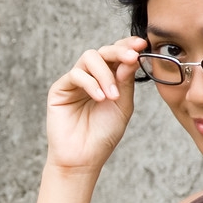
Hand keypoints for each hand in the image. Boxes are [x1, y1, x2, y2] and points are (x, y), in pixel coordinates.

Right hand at [45, 36, 145, 171]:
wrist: (84, 158)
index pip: (117, 55)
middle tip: (131, 58)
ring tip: (112, 96)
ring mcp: (75, 81)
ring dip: (105, 74)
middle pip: (104, 51)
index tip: (142, 45)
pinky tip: (99, 98)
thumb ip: (126, 81)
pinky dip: (91, 83)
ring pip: (89, 57)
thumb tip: (131, 57)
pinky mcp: (60, 88)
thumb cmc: (103, 135)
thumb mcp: (123, 106)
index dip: (128, 46)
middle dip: (119, 52)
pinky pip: (76, 74)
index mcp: (109, 79)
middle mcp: (92, 76)